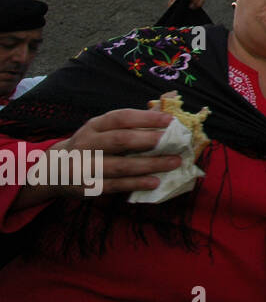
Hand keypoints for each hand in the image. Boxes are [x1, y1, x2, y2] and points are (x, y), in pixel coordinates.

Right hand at [54, 108, 181, 196]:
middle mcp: (87, 143)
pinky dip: (136, 183)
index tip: (169, 120)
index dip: (145, 118)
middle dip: (149, 140)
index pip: (121, 118)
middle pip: (120, 140)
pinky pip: (115, 185)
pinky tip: (154, 181)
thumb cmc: (90, 146)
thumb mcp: (102, 130)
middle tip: (175, 141)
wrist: (53, 170)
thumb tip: (165, 115)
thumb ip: (129, 124)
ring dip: (150, 164)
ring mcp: (85, 166)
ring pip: (120, 165)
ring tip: (174, 162)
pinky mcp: (87, 186)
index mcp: (94, 126)